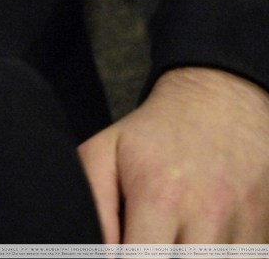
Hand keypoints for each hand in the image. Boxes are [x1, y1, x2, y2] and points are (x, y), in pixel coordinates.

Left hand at [78, 65, 268, 243]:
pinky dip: (219, 258)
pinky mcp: (263, 235)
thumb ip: (93, 202)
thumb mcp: (107, 151)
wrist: (221, 101)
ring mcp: (242, 228)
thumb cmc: (157, 134)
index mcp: (160, 195)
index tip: (125, 253)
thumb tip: (93, 252)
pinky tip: (200, 245)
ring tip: (173, 244)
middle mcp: (206, 215)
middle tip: (149, 246)